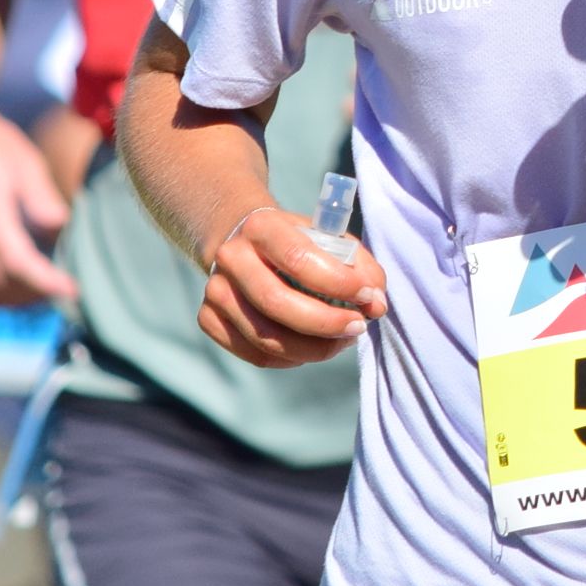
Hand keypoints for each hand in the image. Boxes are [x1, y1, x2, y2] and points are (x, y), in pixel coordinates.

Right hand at [0, 94, 74, 305]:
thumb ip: (44, 201)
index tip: (73, 289)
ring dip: (13, 299)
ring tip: (42, 290)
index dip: (46, 282)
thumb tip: (61, 233)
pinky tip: (14, 285)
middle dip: (35, 292)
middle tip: (63, 287)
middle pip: (0, 282)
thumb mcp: (27, 162)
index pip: (17, 261)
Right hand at [197, 203, 390, 368]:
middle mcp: (231, 257)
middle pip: (278, 303)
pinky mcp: (208, 319)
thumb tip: (378, 305)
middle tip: (358, 327)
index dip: (339, 284)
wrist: (243, 241)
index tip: (369, 296)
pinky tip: (312, 347)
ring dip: (314, 348)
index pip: (299, 259)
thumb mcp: (329, 238)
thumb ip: (360, 266)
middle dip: (327, 323)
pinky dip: (291, 358)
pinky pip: (255, 354)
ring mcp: (215, 291)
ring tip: (342, 340)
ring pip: (266, 337)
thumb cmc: (298, 243)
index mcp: (262, 226)